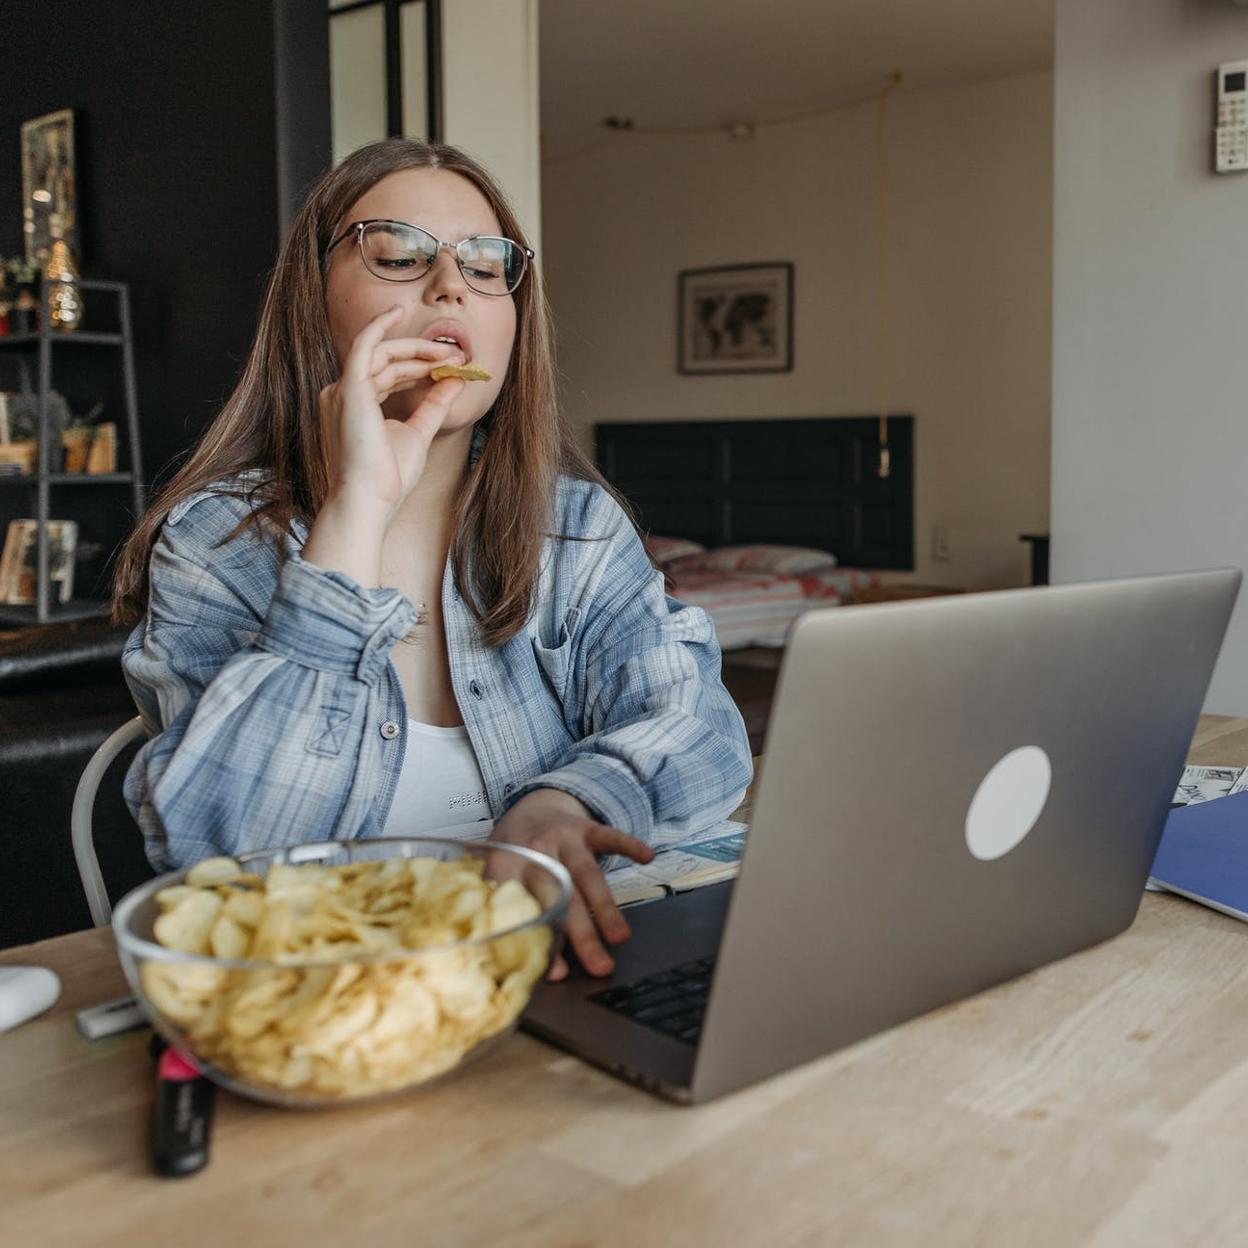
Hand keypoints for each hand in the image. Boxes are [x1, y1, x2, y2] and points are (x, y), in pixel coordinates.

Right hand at [318, 304, 466, 520]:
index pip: (389, 376)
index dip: (419, 368)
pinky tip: (398, 311)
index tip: (450, 366)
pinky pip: (364, 345)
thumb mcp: (419, 433)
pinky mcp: (349, 388)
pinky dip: (380, 326)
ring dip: (415, 348)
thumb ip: (434, 406)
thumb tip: (455, 381)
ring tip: (448, 351)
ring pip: (381, 353)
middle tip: (455, 355)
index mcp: (355, 407)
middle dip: (421, 356)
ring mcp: (342, 390)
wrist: (369, 501)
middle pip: (386, 362)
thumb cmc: (388, 478)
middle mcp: (343, 395)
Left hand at [491, 788, 654, 979]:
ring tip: (620, 938)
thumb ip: (505, 913)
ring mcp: (563, 837)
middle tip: (600, 966)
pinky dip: (628, 845)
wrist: (531, 807)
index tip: (557, 973)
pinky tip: (646, 857)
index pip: (524, 909)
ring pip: (587, 875)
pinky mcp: (587, 828)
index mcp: (508, 867)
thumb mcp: (498, 877)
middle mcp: (536, 851)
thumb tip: (517, 967)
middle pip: (561, 897)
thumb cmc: (516, 852)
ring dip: (606, 907)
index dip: (542, 941)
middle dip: (582, 935)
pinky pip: (609, 835)